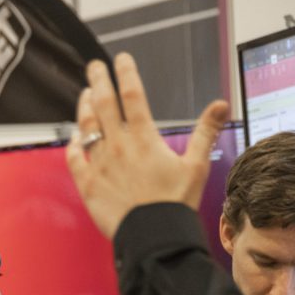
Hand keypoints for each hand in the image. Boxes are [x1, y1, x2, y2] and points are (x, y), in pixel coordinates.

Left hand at [66, 53, 229, 238]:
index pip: (133, 95)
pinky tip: (74, 136)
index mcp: (145, 138)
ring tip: (85, 93)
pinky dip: (72, 144)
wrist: (154, 236)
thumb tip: (222, 104)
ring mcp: (100, 163)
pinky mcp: (87, 184)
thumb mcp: (197, 166)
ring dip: (84, 107)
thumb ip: (205, 132)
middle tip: (94, 66)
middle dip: (98, 80)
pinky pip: (74, 158)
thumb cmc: (176, 203)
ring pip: (86, 126)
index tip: (121, 58)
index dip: (126, 73)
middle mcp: (119, 146)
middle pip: (104, 103)